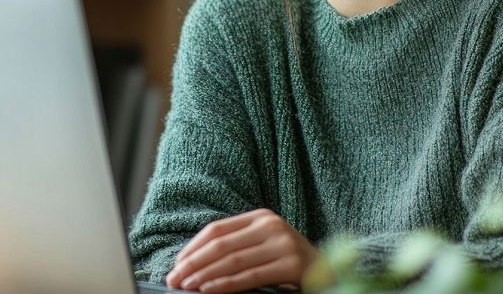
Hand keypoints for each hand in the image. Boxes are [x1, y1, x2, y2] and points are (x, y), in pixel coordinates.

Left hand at [165, 208, 320, 292]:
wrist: (328, 272)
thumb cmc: (287, 263)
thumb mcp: (261, 246)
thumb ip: (236, 247)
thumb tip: (191, 262)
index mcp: (261, 216)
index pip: (217, 230)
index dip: (193, 248)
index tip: (176, 265)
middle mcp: (272, 225)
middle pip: (221, 245)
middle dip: (193, 263)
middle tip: (174, 279)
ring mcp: (283, 243)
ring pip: (232, 261)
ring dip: (204, 275)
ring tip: (186, 286)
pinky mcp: (291, 264)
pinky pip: (250, 276)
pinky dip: (225, 284)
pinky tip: (208, 290)